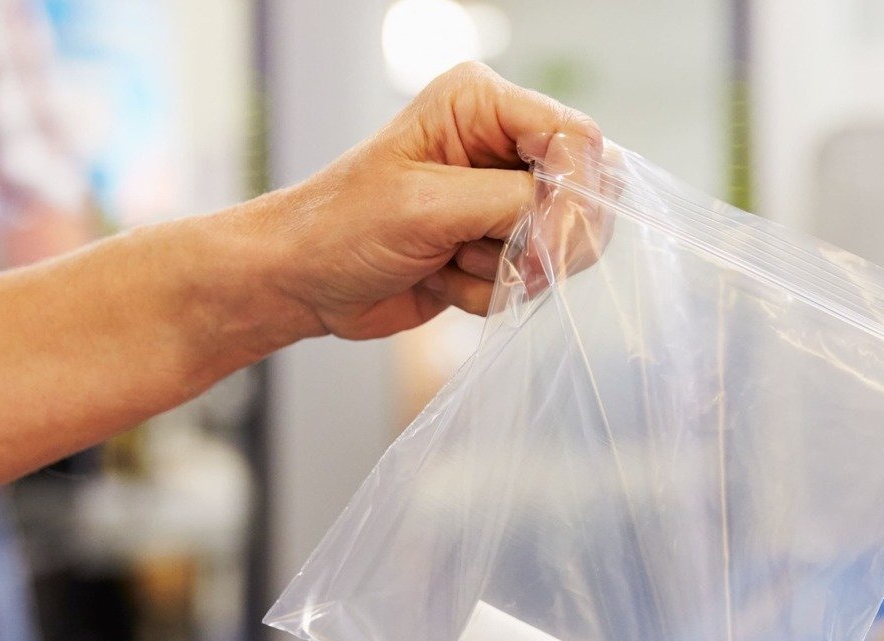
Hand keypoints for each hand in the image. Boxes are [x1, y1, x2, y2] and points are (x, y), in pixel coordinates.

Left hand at [267, 62, 600, 340]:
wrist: (303, 282)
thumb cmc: (341, 227)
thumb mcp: (426, 206)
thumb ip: (509, 203)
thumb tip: (573, 216)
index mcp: (480, 104)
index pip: (573, 138)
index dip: (573, 195)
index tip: (545, 246)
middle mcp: (498, 146)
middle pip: (580, 194)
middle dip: (540, 241)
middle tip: (479, 256)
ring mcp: (498, 201)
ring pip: (558, 247)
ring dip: (503, 271)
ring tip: (446, 261)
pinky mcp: (492, 249)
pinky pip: (528, 281)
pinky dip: (487, 294)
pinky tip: (440, 279)